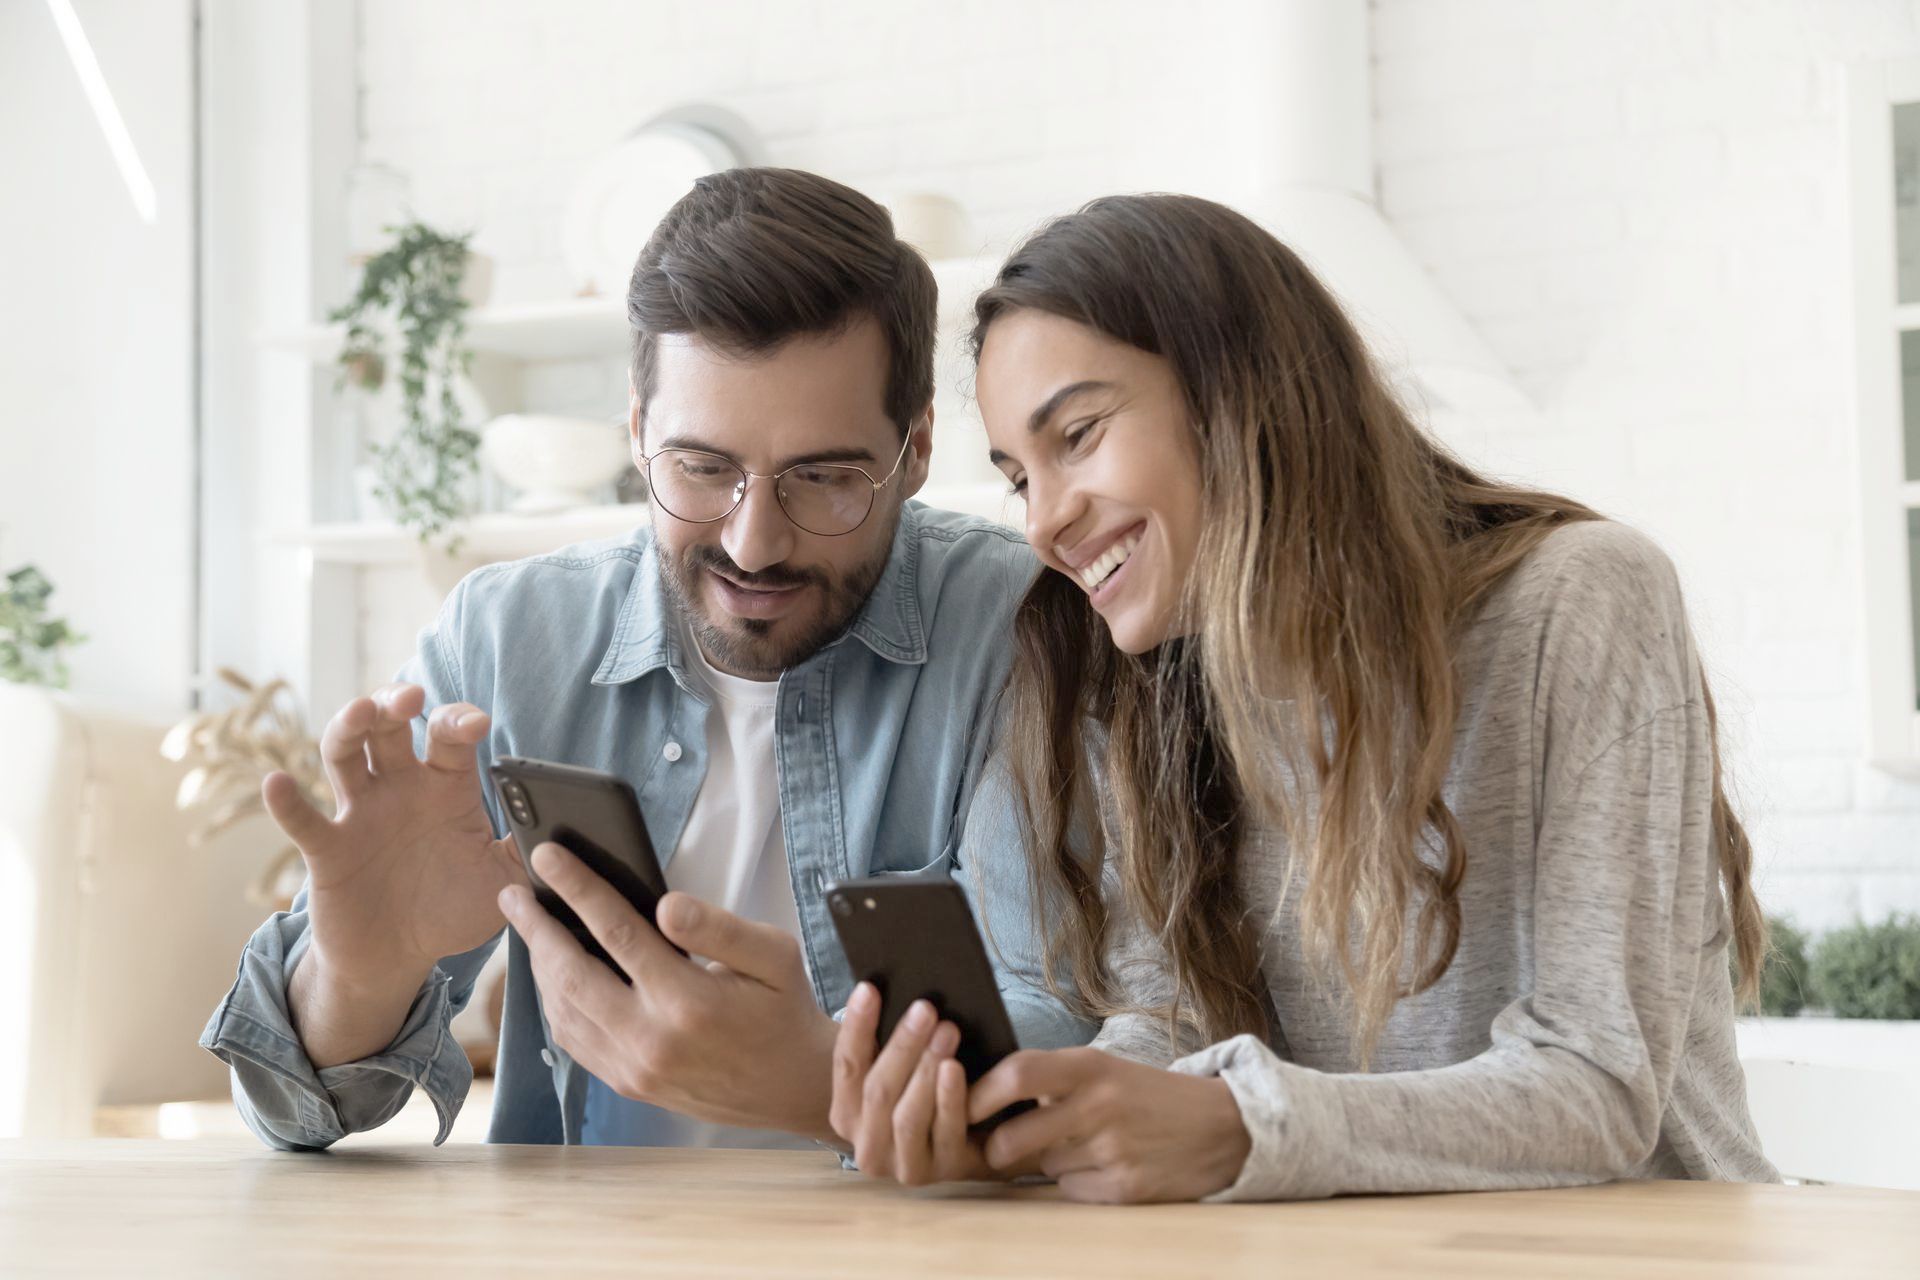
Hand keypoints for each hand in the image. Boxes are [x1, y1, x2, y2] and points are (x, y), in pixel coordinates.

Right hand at [268, 683, 524, 984]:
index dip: (459, 721)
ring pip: (344, 753)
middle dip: (395, 702)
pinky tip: (278, 784)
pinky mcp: (327, 848)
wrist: (399, 958)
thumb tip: (565, 833)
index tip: (476, 724)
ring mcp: (360, 813)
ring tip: (360, 713)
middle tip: (410, 697)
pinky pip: (302, 819)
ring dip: (347, 727)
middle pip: (389, 727)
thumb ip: (531, 854)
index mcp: (446, 787)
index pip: (450, 737)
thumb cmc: (452, 910)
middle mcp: (400, 788)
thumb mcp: (503, 883)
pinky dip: (286, 801)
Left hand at [499, 843, 840, 1139]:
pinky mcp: (628, 1083)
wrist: (794, 1088)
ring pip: (563, 1009)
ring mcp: (634, 1068)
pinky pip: (573, 1040)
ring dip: (539, 964)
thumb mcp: (775, 955)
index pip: (618, 932)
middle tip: (512, 892)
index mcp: (689, 1000)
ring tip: (528, 926)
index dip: (578, 888)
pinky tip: (552, 974)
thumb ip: (719, 926)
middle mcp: (652, 1039)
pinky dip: (554, 1002)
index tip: (547, 856)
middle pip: (571, 973)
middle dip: (536, 926)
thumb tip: (665, 904)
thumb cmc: (784, 1010)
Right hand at [828, 982, 1001, 1184]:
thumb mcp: (900, 1072)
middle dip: (902, 1046)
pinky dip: (948, 1099)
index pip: (846, 1065)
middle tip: (925, 1008)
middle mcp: (865, 1145)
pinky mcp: (937, 1173)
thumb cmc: (926, 1093)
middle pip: (878, 1090)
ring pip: (906, 1115)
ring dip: (926, 1069)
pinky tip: (955, 1069)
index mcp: (846, 1114)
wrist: (969, 1143)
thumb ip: (886, 1046)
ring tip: (947, 1031)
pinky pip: (942, 1133)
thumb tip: (884, 989)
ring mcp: (900, 1166)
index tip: (869, 989)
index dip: (857, 1026)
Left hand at [967, 1048, 1251, 1202]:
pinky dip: (1077, 1182)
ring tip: (1083, 1144)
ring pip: (1043, 1167)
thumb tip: (980, 1096)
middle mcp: (1099, 1105)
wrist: (1221, 1127)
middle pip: (1013, 1138)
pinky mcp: (1125, 1189)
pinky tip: (1106, 1165)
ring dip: (1048, 1162)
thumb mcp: (1102, 1068)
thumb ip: (1050, 1079)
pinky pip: (1071, 1190)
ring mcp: (1113, 1150)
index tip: (960, 1104)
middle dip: (997, 1149)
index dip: (979, 1093)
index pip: (1016, 1073)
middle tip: (998, 1146)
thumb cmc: (1146, 1094)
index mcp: (1090, 1065)